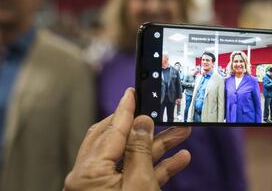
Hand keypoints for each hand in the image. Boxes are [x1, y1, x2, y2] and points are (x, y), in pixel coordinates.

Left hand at [64, 88, 190, 190]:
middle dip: (146, 127)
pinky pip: (136, 177)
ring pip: (132, 159)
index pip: (111, 130)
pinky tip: (180, 160)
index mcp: (89, 172)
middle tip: (163, 113)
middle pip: (119, 141)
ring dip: (157, 147)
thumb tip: (141, 121)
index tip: (133, 92)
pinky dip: (157, 168)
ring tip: (183, 134)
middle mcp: (91, 177)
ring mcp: (103, 188)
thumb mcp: (138, 185)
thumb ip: (139, 150)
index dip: (126, 109)